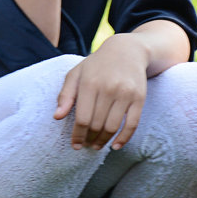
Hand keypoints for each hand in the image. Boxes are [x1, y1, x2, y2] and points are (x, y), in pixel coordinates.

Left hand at [53, 32, 150, 149]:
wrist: (128, 51)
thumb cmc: (97, 65)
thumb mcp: (76, 74)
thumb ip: (65, 94)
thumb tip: (57, 117)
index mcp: (90, 83)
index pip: (82, 118)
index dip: (78, 135)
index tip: (75, 145)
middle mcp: (108, 88)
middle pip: (97, 124)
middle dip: (89, 139)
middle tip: (86, 145)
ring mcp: (126, 93)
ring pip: (113, 127)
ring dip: (104, 141)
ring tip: (97, 145)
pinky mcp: (139, 97)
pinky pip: (132, 124)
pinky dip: (124, 138)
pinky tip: (116, 146)